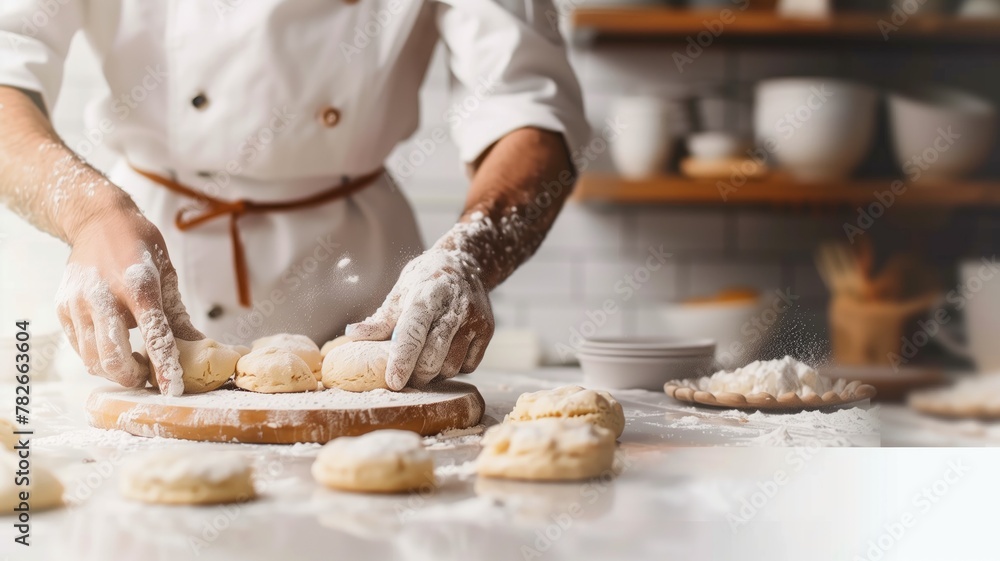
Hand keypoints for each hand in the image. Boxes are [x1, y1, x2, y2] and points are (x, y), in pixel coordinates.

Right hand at [55, 207, 201, 394]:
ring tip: (133, 365)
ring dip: (115, 372)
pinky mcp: (63, 308)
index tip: (172, 389)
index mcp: (138, 286)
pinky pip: (80, 348)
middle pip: (113, 357)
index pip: (154, 335)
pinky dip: (98, 358)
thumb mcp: (167, 276)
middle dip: (133, 377)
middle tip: (148, 377)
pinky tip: (113, 350)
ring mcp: (78, 303)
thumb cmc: (140, 249)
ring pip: (92, 359)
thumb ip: (178, 317)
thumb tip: (201, 348)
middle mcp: (103, 296)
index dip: (164, 366)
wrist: (99, 221)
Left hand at [346, 247, 493, 389]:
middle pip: (434, 355)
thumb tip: (352, 336)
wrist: (465, 262)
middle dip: (417, 375)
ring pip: (452, 366)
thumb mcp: (401, 292)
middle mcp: (455, 307)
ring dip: (435, 373)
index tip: (393, 382)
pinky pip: (469, 365)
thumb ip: (380, 319)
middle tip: (405, 378)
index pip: (413, 331)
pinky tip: (446, 353)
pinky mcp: (487, 330)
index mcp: (428, 294)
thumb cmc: (425, 280)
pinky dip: (454, 368)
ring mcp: (474, 319)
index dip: (402, 359)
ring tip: (425, 361)